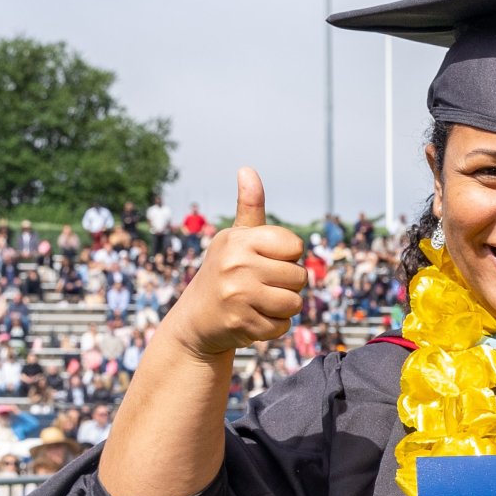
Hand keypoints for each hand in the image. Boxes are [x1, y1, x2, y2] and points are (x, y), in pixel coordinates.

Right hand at [162, 168, 305, 358]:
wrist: (196, 319)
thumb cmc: (225, 271)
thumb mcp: (235, 237)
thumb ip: (250, 206)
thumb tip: (247, 169)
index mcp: (239, 239)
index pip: (295, 247)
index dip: (288, 257)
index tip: (267, 261)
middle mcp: (236, 264)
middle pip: (299, 277)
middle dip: (288, 285)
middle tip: (262, 286)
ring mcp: (237, 295)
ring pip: (294, 303)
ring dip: (283, 307)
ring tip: (260, 302)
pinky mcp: (241, 323)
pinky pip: (282, 326)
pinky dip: (273, 326)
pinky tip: (253, 318)